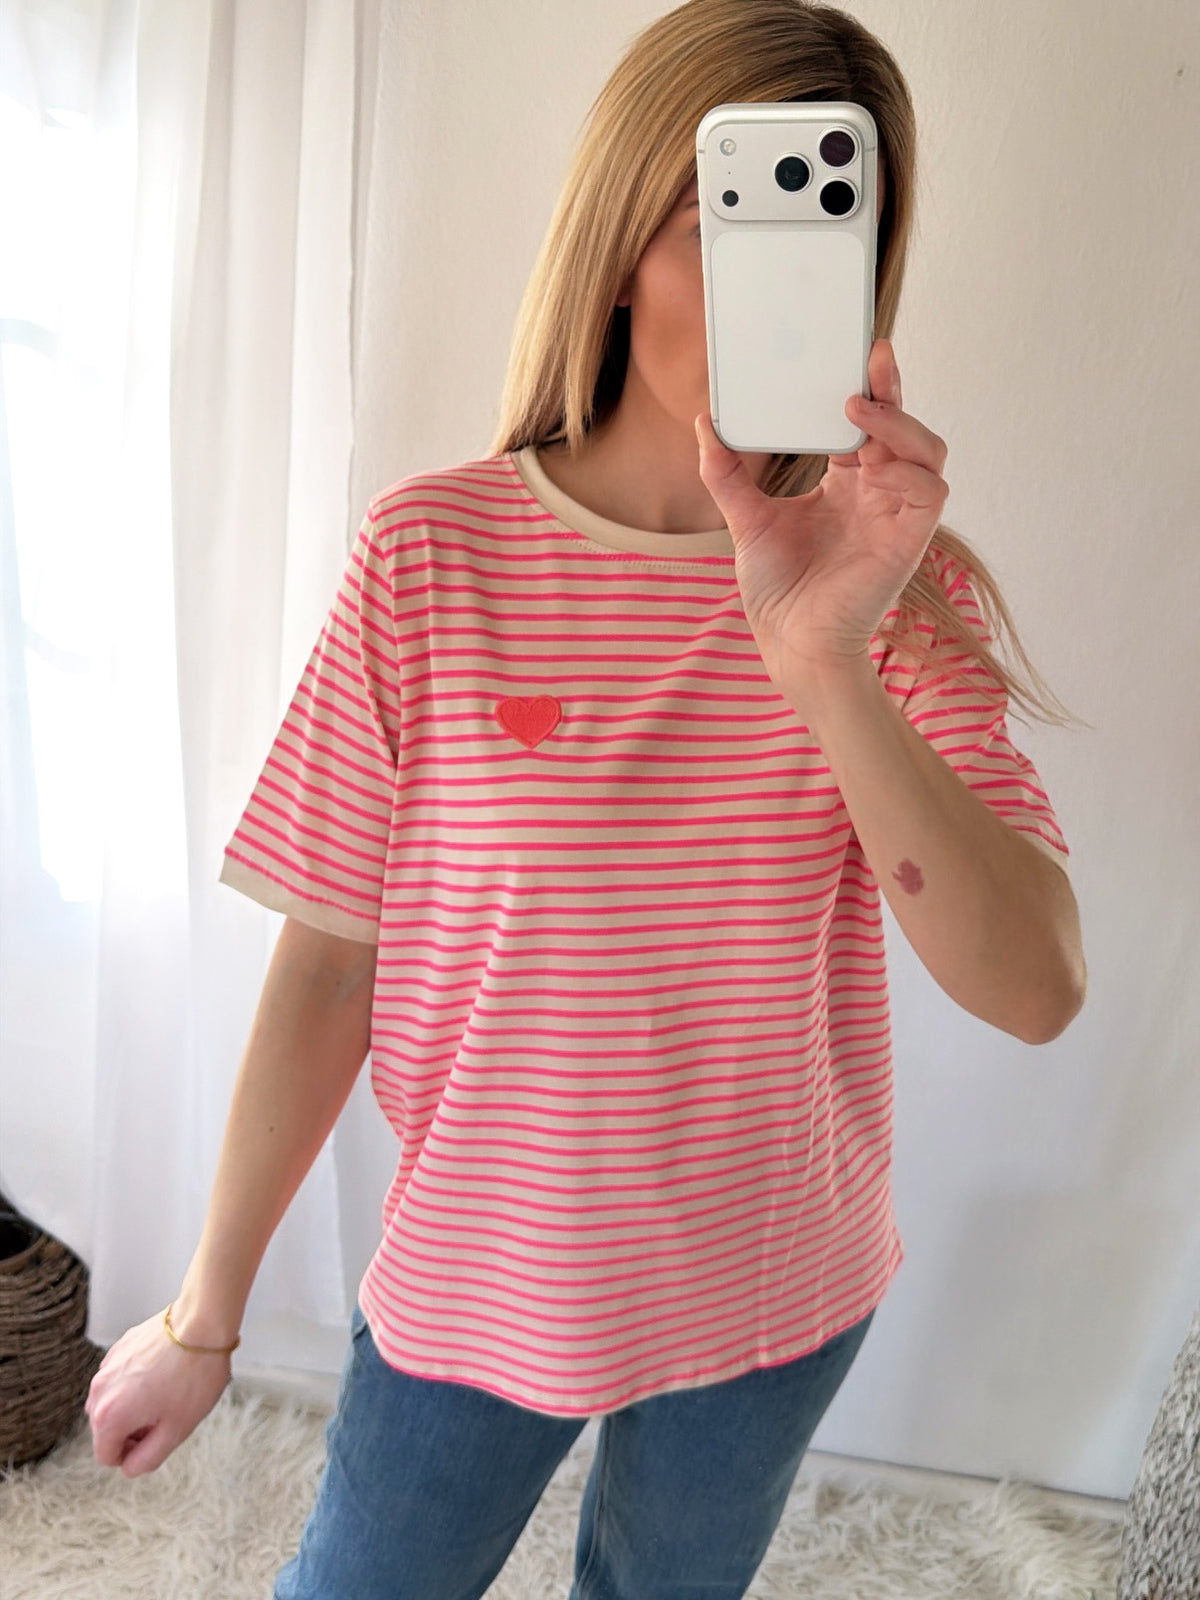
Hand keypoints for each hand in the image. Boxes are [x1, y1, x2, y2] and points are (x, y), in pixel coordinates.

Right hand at [85, 1309, 233, 1476]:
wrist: (201, 1322)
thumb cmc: (193, 1376)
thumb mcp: (176, 1430)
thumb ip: (147, 1459)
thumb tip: (129, 1467)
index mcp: (108, 1416)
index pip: (106, 1456)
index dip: (133, 1454)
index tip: (158, 1437)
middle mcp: (99, 1390)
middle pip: (106, 1429)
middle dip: (132, 1430)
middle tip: (166, 1414)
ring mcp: (107, 1365)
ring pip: (113, 1401)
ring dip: (133, 1405)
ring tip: (167, 1392)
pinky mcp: (120, 1347)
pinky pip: (121, 1378)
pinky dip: (136, 1382)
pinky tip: (165, 1371)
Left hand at [695, 338, 948, 687]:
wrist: (789, 643)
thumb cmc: (778, 589)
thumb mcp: (745, 519)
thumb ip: (726, 473)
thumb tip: (704, 422)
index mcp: (847, 483)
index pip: (865, 423)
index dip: (867, 388)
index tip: (854, 353)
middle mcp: (878, 493)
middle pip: (903, 426)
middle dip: (892, 388)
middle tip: (872, 356)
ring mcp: (897, 516)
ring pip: (927, 451)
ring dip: (899, 424)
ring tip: (857, 410)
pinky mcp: (909, 541)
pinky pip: (930, 492)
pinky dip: (909, 473)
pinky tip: (874, 468)